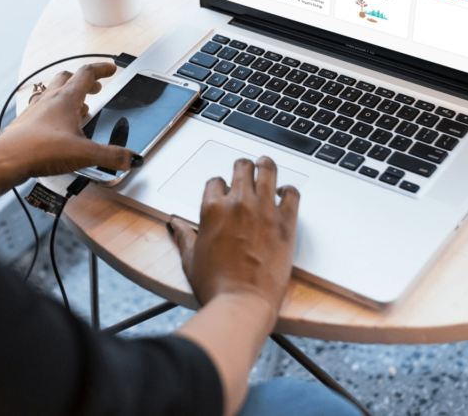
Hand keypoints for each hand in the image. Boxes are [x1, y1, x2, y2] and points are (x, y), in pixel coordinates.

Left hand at [0, 62, 137, 180]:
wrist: (7, 159)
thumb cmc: (41, 150)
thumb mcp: (85, 154)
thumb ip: (112, 156)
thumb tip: (132, 158)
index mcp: (66, 99)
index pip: (87, 73)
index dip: (102, 69)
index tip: (111, 68)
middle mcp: (49, 99)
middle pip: (67, 78)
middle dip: (84, 81)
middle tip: (95, 88)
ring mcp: (35, 110)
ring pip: (53, 91)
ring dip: (68, 94)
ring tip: (79, 108)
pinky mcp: (26, 123)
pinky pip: (41, 108)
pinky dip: (53, 110)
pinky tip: (57, 126)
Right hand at [170, 157, 299, 317]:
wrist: (242, 302)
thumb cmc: (216, 284)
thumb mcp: (190, 258)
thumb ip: (183, 236)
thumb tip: (175, 224)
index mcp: (212, 208)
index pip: (216, 181)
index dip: (220, 186)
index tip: (224, 194)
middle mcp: (238, 203)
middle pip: (242, 167)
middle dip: (242, 168)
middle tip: (246, 171)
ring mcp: (264, 210)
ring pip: (267, 170)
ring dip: (266, 166)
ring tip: (266, 165)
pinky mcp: (286, 222)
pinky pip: (292, 193)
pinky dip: (289, 190)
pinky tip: (285, 193)